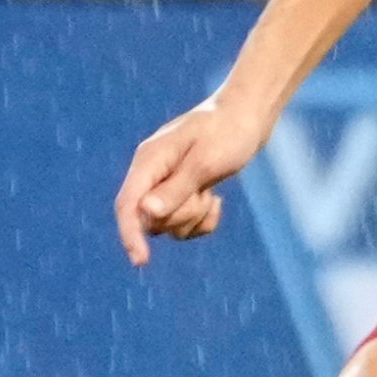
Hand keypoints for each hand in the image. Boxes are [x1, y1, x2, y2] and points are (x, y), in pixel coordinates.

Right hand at [117, 95, 268, 265]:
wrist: (249, 115)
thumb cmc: (229, 133)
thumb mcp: (206, 162)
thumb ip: (176, 189)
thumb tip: (146, 213)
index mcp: (149, 160)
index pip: (127, 205)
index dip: (129, 234)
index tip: (141, 261)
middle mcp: (152, 173)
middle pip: (151, 219)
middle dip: (182, 215)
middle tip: (204, 192)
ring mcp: (167, 182)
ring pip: (169, 224)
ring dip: (194, 217)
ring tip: (212, 191)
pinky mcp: (184, 190)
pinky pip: (185, 222)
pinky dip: (203, 220)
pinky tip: (217, 201)